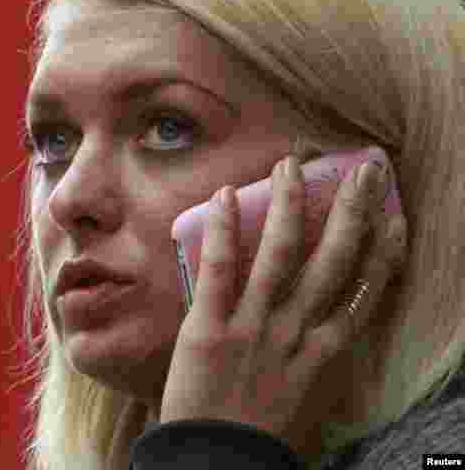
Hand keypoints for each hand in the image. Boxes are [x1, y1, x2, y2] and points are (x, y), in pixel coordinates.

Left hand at [159, 152, 407, 451]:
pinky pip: (220, 269)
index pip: (364, 292)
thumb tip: (315, 325)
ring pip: (282, 254)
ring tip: (291, 164)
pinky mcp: (210, 327)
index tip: (394, 218)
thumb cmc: (258, 432)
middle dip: (352, 210)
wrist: (215, 462)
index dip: (383, 252)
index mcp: (324, 352)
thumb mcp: (303, 396)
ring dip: (290, 204)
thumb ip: (310, 356)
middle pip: (334, 260)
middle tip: (361, 170)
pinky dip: (225, 231)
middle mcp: (297, 332)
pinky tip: (226, 195)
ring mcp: (255, 326)